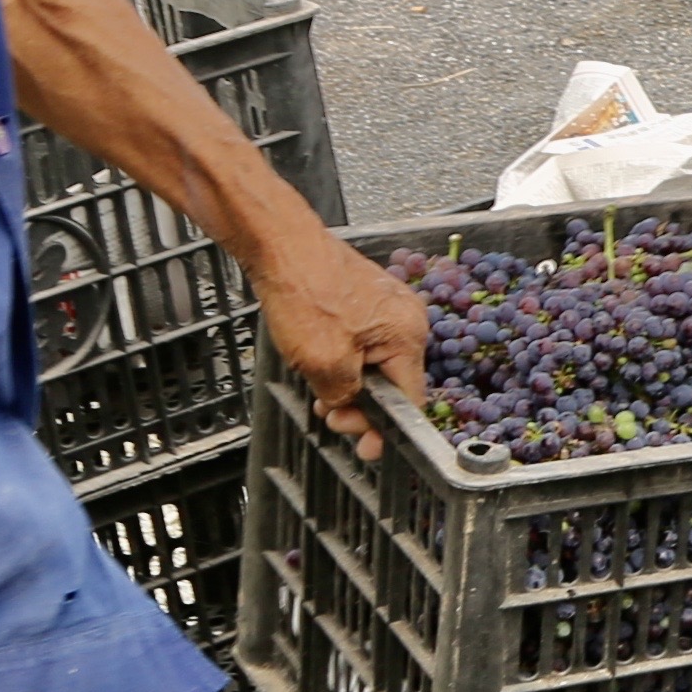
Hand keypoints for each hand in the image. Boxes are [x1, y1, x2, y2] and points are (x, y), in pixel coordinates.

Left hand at [257, 235, 431, 457]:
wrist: (282, 244)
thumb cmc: (304, 290)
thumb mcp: (323, 362)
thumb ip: (345, 396)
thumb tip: (349, 408)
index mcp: (408, 335)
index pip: (409, 399)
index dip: (384, 428)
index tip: (366, 446)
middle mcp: (407, 319)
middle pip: (393, 381)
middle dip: (361, 403)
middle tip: (329, 413)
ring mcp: (388, 306)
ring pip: (374, 362)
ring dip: (348, 382)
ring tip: (318, 386)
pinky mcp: (367, 298)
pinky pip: (363, 341)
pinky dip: (344, 358)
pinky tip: (319, 359)